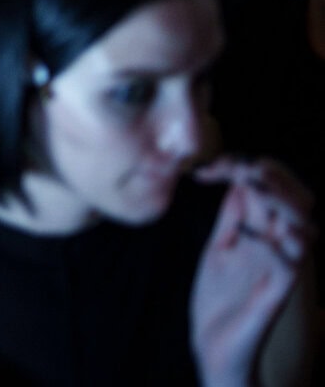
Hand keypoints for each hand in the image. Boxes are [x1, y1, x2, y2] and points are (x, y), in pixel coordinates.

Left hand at [191, 159, 312, 386]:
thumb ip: (232, 219)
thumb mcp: (220, 249)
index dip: (250, 169)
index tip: (209, 169)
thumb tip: (237, 181)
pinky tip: (249, 237)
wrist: (213, 345)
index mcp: (265, 236)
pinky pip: (289, 266)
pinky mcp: (275, 294)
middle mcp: (279, 249)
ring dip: (281, 204)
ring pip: (306, 228)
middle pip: (300, 201)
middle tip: (236, 169)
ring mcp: (280, 270)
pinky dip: (272, 245)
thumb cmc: (219, 299)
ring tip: (252, 191)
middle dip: (273, 177)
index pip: (278, 191)